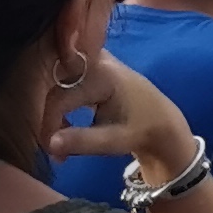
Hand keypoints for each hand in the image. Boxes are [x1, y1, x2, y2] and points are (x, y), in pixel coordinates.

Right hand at [47, 51, 199, 181]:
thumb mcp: (115, 141)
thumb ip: (82, 141)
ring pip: (56, 86)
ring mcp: (94, 60)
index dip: (49, 126)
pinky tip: (66, 126)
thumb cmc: (142, 131)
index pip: (59, 98)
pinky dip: (60, 106)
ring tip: (61, 140)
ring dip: (53, 114)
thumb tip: (49, 143)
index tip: (53, 152)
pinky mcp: (91, 66)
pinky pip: (63, 84)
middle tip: (54, 149)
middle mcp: (96, 60)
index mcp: (103, 74)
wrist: (162, 122)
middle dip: (49, 120)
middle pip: (55, 89)